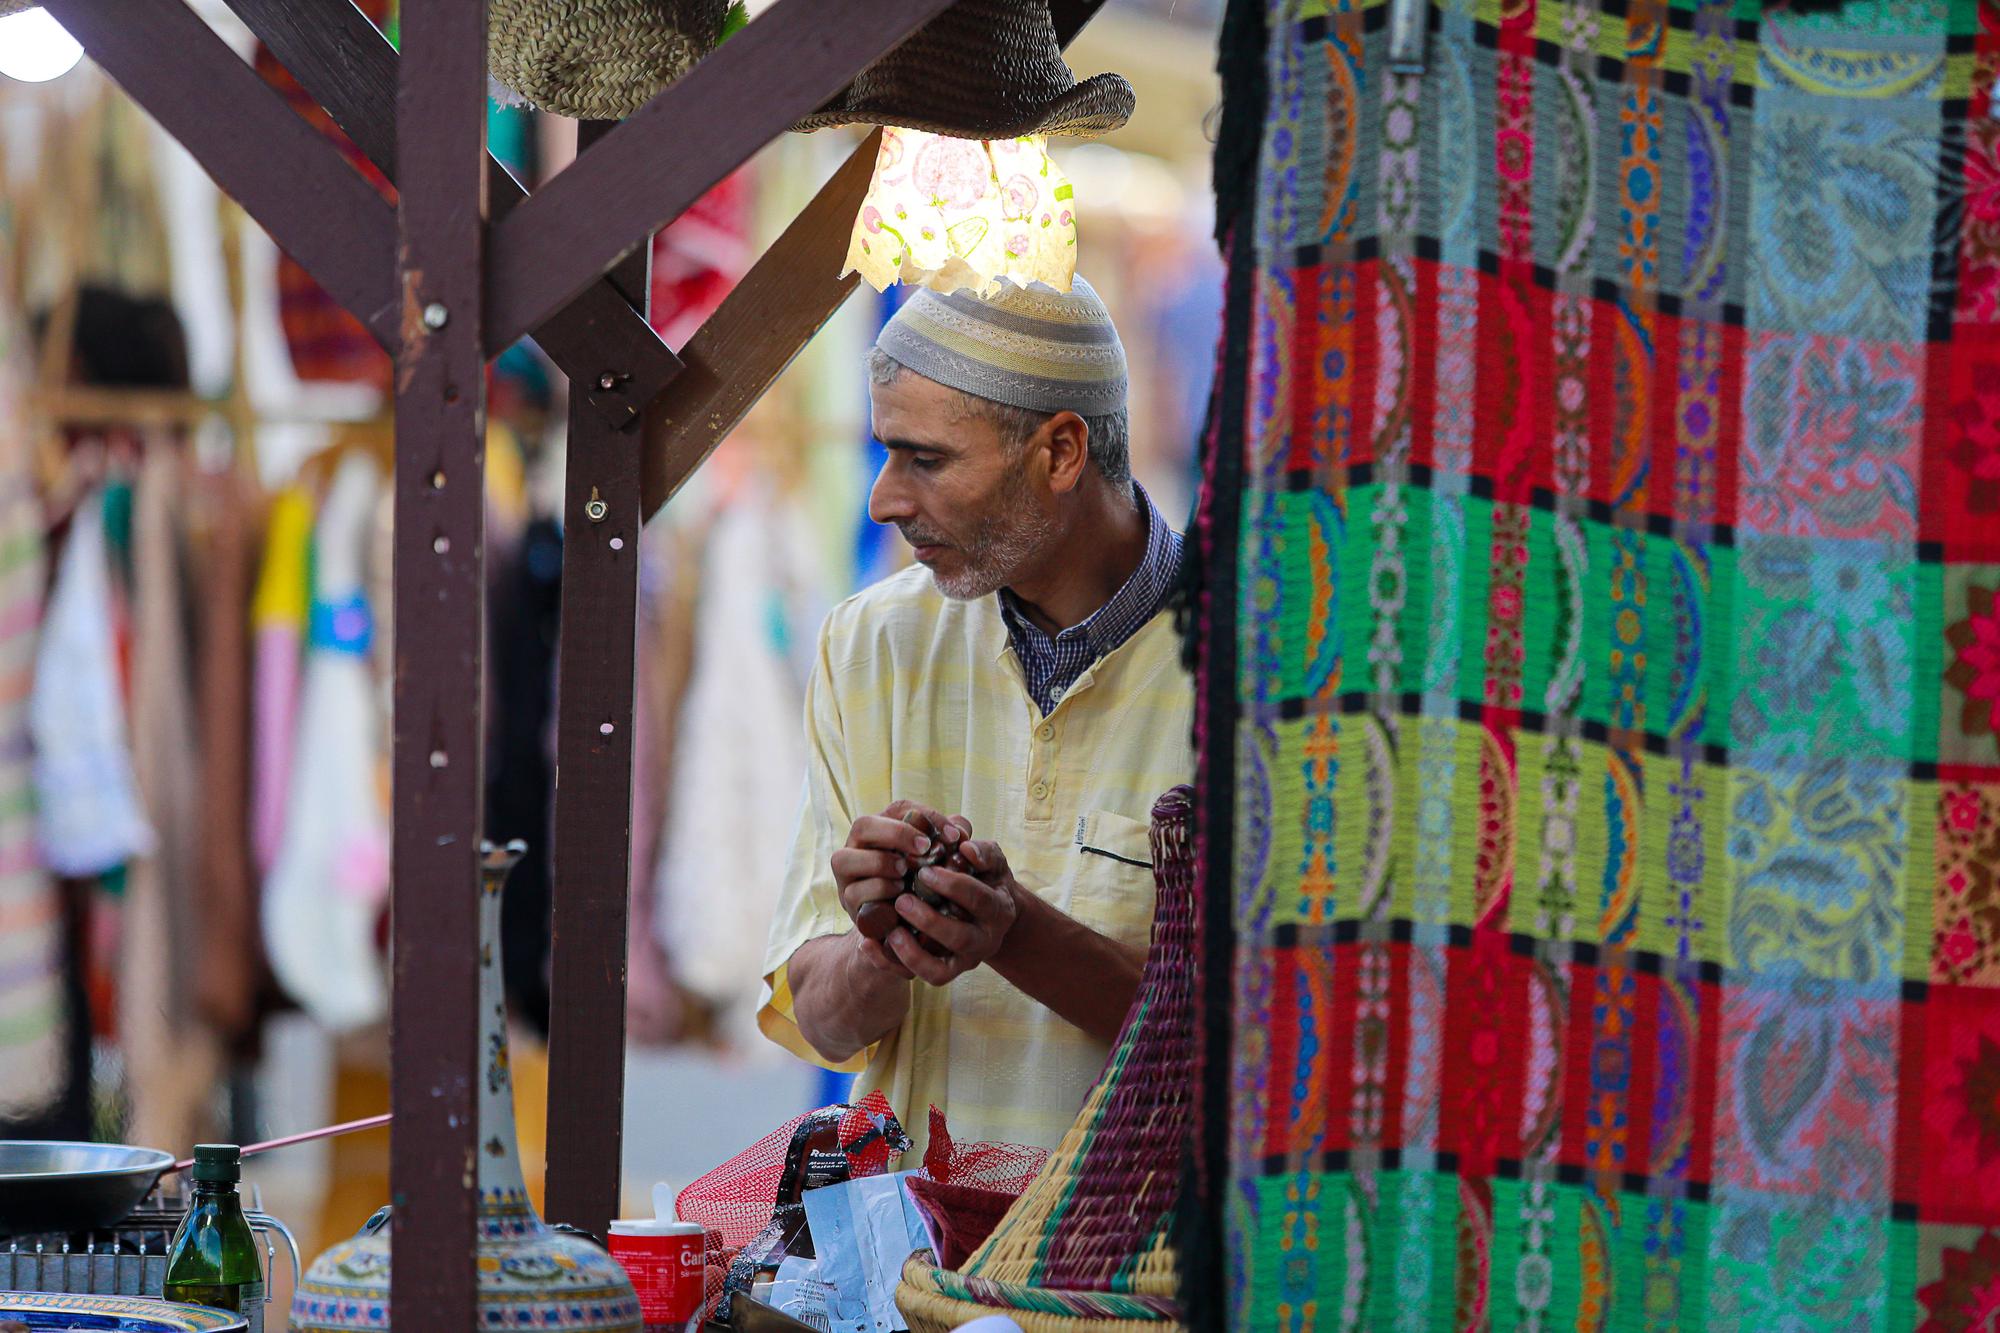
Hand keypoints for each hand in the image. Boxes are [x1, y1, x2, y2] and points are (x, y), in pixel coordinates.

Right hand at [831, 801, 970, 978]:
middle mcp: (858, 847)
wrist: (907, 928)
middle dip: (895, 834)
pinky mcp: (848, 902)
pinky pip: (854, 892)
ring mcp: (848, 875)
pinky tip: (899, 896)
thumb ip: (952, 842)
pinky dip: (878, 891)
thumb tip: (961, 833)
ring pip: (845, 859)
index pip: (899, 809)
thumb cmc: (926, 886)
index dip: (925, 817)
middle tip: (924, 848)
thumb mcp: (943, 862)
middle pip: (862, 825)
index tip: (952, 836)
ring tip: (905, 874)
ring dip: (880, 863)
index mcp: (885, 829)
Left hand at [886, 839, 1019, 985]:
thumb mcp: (991, 861)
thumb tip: (965, 848)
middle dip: (930, 921)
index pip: (979, 900)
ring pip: (940, 970)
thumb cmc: (984, 877)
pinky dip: (891, 964)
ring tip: (890, 930)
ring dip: (912, 952)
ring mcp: (964, 960)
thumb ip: (982, 851)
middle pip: (960, 938)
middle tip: (902, 900)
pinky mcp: (944, 972)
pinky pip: (919, 977)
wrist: (987, 912)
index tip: (925, 871)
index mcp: (999, 910)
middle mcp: (986, 940)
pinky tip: (869, 944)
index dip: (952, 886)